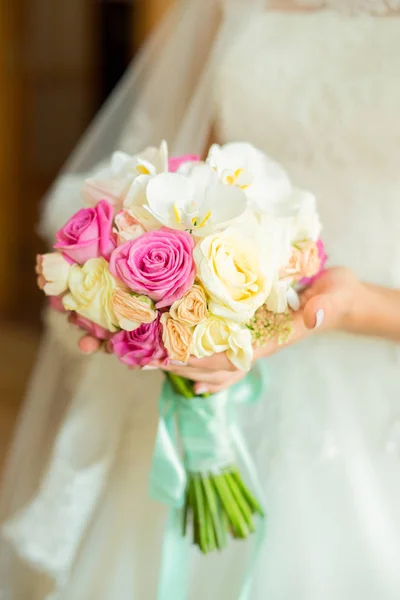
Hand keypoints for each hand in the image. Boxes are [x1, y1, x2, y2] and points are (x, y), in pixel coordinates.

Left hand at [75, 267, 360, 391]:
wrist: (333, 295)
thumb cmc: (333, 298)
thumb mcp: (333, 298)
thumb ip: (323, 307)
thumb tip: (311, 317)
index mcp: (260, 340)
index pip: (218, 357)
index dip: (184, 360)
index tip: (150, 357)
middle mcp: (240, 340)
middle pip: (192, 357)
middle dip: (153, 356)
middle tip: (110, 349)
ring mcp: (233, 331)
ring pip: (188, 348)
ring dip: (150, 348)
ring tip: (109, 343)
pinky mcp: (230, 319)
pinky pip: (197, 339)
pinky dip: (170, 343)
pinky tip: (142, 347)